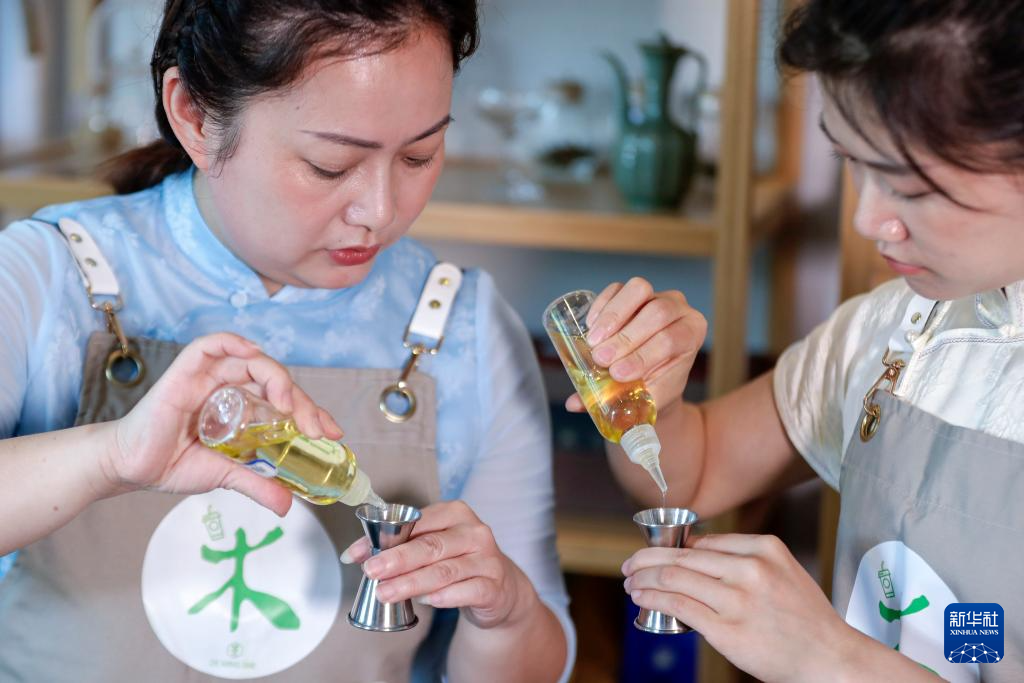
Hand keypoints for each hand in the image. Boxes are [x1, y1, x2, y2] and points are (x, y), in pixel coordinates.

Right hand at [104, 332, 341, 515]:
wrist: (130, 467)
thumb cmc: (171, 463)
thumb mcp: (225, 475)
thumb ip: (257, 486)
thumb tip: (288, 507)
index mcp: (242, 407)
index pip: (284, 401)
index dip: (311, 411)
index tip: (332, 432)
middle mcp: (229, 388)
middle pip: (275, 381)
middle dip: (301, 401)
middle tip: (314, 427)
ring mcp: (208, 378)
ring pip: (252, 362)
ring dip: (278, 378)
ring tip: (288, 406)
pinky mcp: (185, 372)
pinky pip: (211, 345)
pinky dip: (235, 343)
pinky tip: (253, 354)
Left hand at [341, 501, 534, 629]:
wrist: (500, 589)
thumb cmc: (458, 561)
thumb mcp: (432, 548)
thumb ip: (399, 547)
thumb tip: (354, 554)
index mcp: (456, 513)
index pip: (417, 522)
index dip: (386, 538)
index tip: (359, 554)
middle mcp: (474, 532)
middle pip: (431, 546)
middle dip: (397, 559)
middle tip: (372, 570)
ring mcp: (487, 559)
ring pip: (444, 571)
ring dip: (411, 583)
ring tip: (386, 592)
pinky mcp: (494, 586)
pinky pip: (466, 591)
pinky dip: (444, 597)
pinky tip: (426, 602)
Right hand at [569, 277, 705, 413]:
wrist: (654, 376)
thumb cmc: (655, 387)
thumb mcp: (646, 399)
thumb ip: (618, 401)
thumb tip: (576, 403)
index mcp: (692, 332)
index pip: (671, 339)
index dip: (643, 356)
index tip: (618, 373)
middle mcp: (679, 309)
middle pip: (657, 312)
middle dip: (625, 338)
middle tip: (601, 359)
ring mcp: (655, 294)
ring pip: (638, 291)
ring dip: (613, 316)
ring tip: (592, 342)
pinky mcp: (631, 291)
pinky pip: (617, 288)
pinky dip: (601, 305)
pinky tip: (590, 326)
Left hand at [623, 533, 855, 682]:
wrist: (830, 658)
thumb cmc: (805, 619)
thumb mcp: (783, 571)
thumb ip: (743, 559)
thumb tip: (692, 554)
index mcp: (764, 548)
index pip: (702, 542)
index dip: (669, 547)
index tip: (654, 555)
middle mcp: (750, 569)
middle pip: (681, 557)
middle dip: (647, 560)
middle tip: (630, 565)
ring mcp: (738, 600)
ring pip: (673, 578)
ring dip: (644, 579)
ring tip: (632, 582)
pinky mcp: (727, 630)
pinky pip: (678, 606)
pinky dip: (652, 598)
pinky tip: (641, 598)